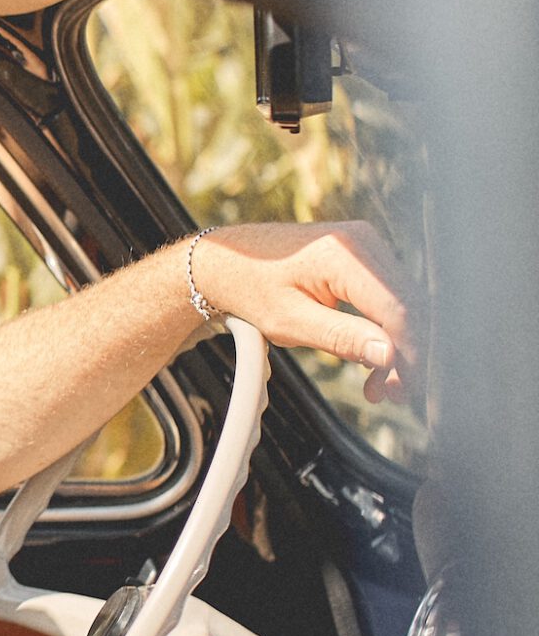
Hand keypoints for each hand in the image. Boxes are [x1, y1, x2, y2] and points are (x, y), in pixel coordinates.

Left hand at [184, 221, 418, 405]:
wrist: (227, 262)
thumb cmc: (250, 289)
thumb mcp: (290, 322)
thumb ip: (342, 338)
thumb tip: (389, 356)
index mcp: (342, 254)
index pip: (396, 309)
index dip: (408, 354)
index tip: (401, 389)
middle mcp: (362, 241)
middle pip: (408, 306)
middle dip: (406, 355)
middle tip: (392, 394)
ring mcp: (366, 244)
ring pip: (404, 303)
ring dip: (398, 346)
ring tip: (378, 385)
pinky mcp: (366, 254)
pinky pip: (390, 296)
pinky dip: (387, 330)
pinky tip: (374, 360)